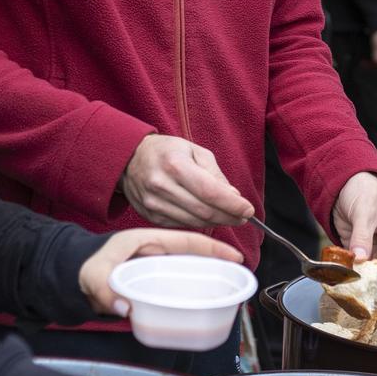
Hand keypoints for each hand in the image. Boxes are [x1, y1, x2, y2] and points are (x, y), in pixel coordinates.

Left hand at [78, 227, 243, 313]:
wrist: (75, 277)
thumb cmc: (86, 268)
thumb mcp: (93, 276)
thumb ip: (105, 291)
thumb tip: (126, 308)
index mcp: (147, 241)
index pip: (186, 241)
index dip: (213, 248)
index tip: (234, 257)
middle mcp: (156, 254)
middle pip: (194, 257)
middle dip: (218, 265)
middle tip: (239, 278)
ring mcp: (156, 269)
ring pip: (189, 273)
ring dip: (208, 281)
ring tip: (227, 293)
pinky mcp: (154, 284)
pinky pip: (178, 287)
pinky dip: (192, 295)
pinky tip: (200, 307)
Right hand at [119, 134, 253, 228]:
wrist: (128, 159)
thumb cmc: (165, 151)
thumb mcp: (193, 150)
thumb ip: (215, 174)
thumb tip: (233, 196)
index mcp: (175, 165)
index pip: (210, 192)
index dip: (232, 204)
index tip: (248, 210)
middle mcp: (162, 186)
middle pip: (204, 211)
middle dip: (229, 216)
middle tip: (243, 217)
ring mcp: (154, 203)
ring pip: (194, 222)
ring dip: (216, 222)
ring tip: (228, 217)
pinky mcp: (150, 216)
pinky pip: (182, 225)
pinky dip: (199, 223)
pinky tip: (206, 216)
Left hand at [330, 171, 376, 288]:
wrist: (346, 182)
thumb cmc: (365, 191)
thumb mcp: (365, 213)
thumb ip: (362, 237)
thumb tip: (359, 260)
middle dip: (374, 287)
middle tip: (359, 296)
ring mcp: (374, 251)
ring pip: (370, 275)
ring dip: (359, 282)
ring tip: (347, 290)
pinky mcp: (358, 251)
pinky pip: (355, 268)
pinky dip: (348, 274)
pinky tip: (339, 280)